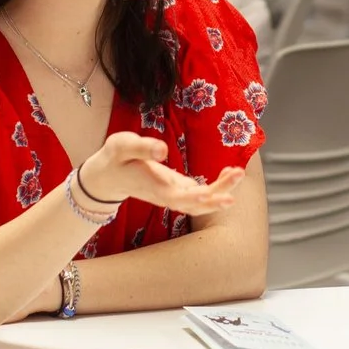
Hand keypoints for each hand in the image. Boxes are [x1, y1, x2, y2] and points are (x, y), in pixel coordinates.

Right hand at [78, 132, 245, 216]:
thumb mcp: (122, 146)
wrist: (109, 177)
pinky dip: (218, 188)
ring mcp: (174, 196)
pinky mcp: (179, 190)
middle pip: (197, 202)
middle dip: (219, 191)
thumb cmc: (115, 159)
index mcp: (154, 188)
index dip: (197, 196)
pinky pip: (202, 195)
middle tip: (238, 173)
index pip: (179, 197)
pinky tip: (230, 172)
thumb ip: (142, 148)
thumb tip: (162, 150)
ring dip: (222, 190)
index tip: (213, 192)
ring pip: (202, 202)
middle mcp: (167, 197)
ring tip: (238, 172)